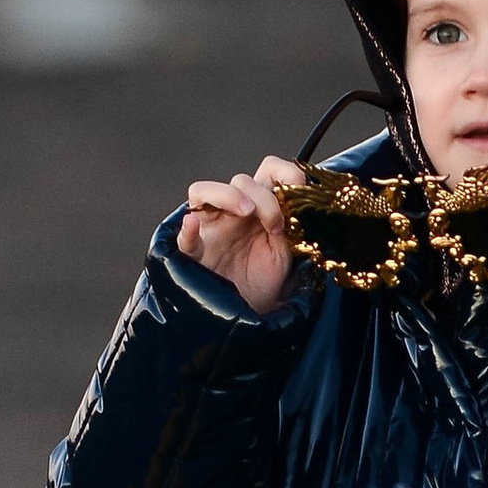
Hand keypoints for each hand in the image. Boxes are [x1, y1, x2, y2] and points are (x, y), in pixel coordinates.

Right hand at [177, 157, 304, 317]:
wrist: (248, 315)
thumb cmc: (264, 283)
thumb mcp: (288, 252)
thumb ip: (292, 225)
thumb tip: (305, 200)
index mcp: (258, 210)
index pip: (266, 173)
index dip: (282, 172)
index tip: (299, 189)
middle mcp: (232, 214)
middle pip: (240, 181)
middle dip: (264, 196)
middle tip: (276, 224)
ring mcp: (209, 231)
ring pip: (203, 192)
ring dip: (228, 195)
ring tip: (246, 213)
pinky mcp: (192, 254)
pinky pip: (182, 238)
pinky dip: (186, 229)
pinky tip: (193, 227)